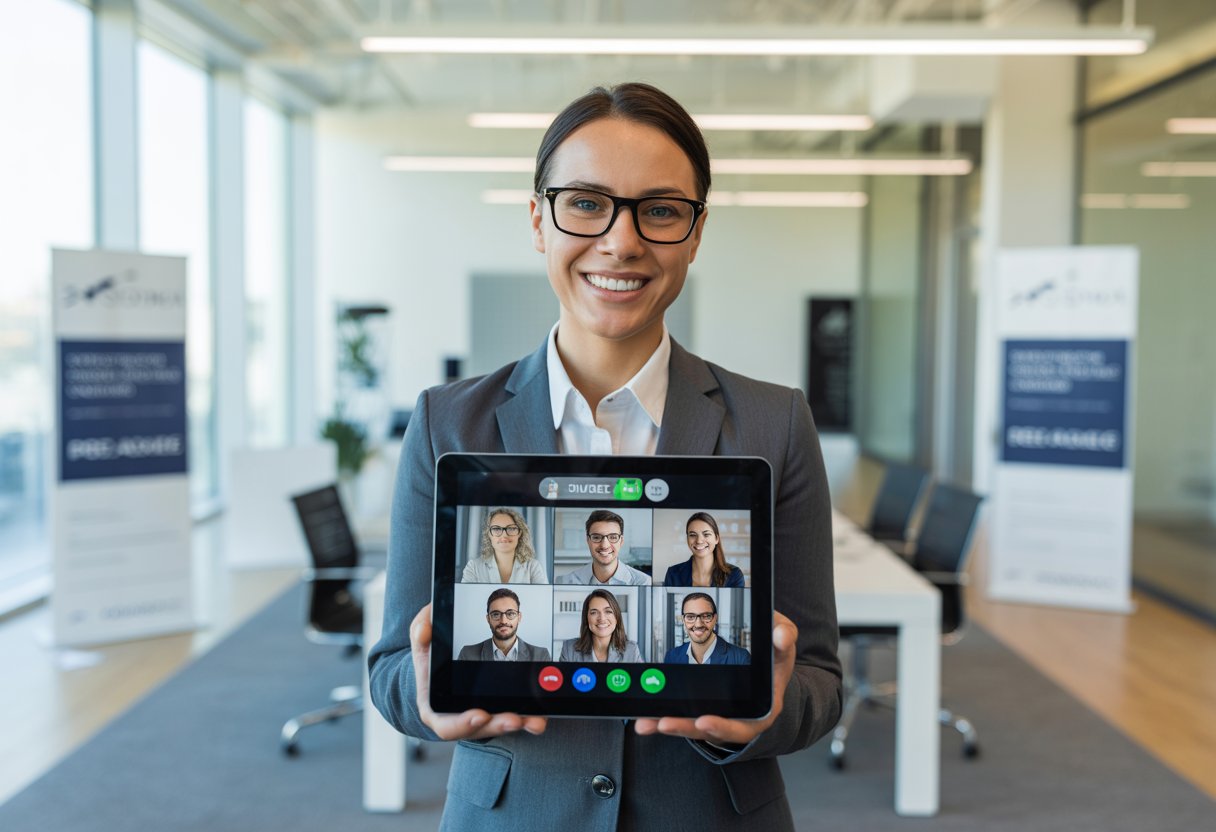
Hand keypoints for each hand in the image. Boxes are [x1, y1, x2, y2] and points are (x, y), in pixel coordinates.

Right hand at [410, 603, 547, 739]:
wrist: (443, 660)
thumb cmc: (431, 651)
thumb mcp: (421, 636)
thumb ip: (421, 628)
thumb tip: (425, 629)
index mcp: (435, 706)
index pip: (446, 724)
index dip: (462, 724)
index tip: (480, 714)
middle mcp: (457, 717)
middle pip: (479, 730)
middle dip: (497, 725)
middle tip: (514, 719)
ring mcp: (479, 717)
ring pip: (499, 727)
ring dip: (518, 724)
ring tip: (535, 720)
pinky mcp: (497, 711)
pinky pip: (512, 718)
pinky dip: (527, 718)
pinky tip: (539, 716)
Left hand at [634, 611, 797, 746]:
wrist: (767, 665)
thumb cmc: (775, 657)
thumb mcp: (785, 646)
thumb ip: (785, 639)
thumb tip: (781, 634)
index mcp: (761, 709)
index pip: (743, 726)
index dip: (723, 727)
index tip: (704, 721)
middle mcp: (739, 719)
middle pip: (710, 731)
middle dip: (686, 728)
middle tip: (664, 723)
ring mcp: (719, 717)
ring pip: (692, 727)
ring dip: (668, 725)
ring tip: (646, 723)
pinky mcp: (702, 711)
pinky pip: (682, 716)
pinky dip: (663, 715)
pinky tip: (644, 716)